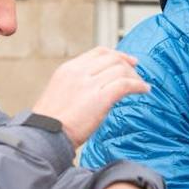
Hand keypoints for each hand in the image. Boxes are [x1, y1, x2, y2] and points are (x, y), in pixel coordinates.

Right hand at [32, 47, 148, 147]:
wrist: (45, 135)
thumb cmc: (51, 123)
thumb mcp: (60, 94)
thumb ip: (77, 85)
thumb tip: (97, 87)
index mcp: (68, 69)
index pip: (98, 53)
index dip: (117, 55)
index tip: (127, 61)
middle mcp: (79, 72)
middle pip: (112, 59)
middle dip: (128, 65)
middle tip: (137, 74)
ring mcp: (89, 84)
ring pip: (121, 70)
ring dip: (135, 76)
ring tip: (141, 85)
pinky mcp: (99, 98)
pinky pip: (125, 85)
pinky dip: (138, 85)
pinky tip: (144, 90)